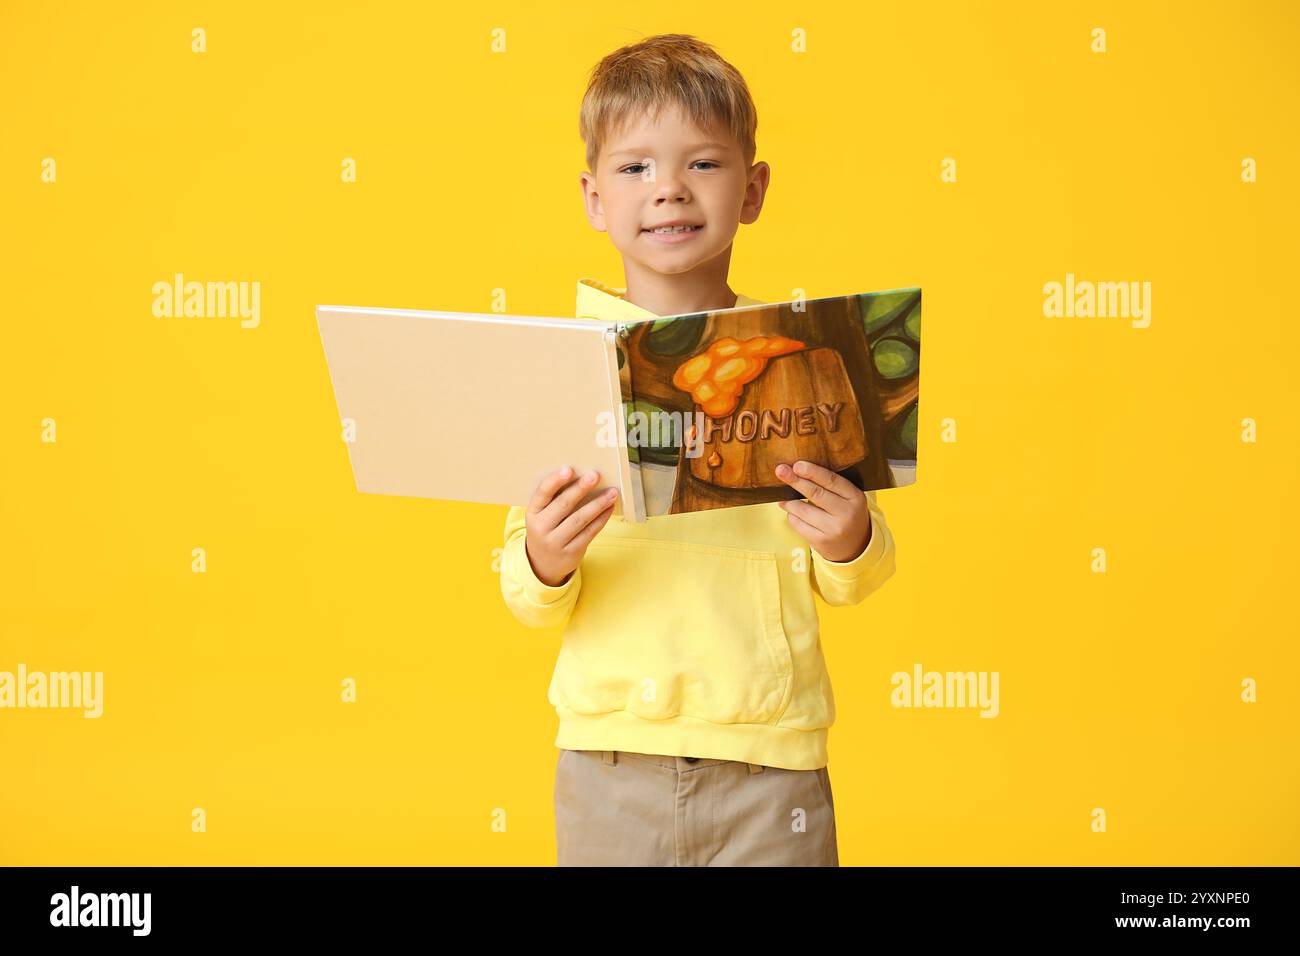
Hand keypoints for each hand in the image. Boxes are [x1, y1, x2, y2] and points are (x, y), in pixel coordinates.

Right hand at [524, 466, 617, 586]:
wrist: (543, 565)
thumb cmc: (547, 530)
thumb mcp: (542, 517)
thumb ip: (555, 500)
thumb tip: (583, 478)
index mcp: (532, 513)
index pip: (542, 494)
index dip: (555, 481)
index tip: (569, 469)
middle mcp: (541, 528)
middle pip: (563, 505)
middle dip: (581, 488)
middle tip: (595, 475)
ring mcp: (556, 542)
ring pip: (579, 519)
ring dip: (598, 504)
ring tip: (612, 492)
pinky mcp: (571, 552)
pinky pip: (589, 532)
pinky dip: (601, 519)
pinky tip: (609, 508)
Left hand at [774, 460, 871, 562]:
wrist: (856, 546)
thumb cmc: (847, 515)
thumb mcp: (848, 499)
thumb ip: (831, 486)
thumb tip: (799, 470)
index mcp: (855, 497)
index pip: (832, 480)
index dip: (813, 471)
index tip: (797, 464)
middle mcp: (846, 513)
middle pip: (815, 493)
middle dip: (796, 481)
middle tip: (781, 470)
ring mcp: (833, 529)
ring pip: (802, 510)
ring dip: (789, 502)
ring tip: (783, 498)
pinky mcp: (821, 542)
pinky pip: (798, 524)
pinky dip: (792, 516)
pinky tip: (793, 513)